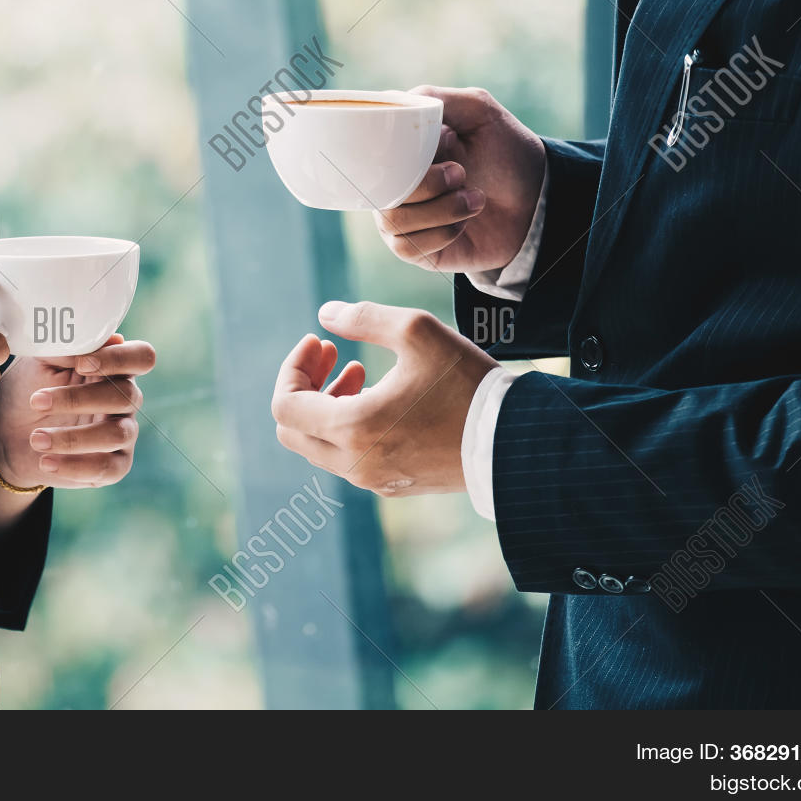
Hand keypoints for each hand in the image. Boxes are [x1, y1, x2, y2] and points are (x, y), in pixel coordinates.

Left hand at [0, 334, 155, 489]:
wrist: (8, 433)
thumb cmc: (28, 389)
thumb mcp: (39, 362)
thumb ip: (62, 349)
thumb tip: (85, 348)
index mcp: (113, 368)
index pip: (140, 357)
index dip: (119, 359)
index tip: (81, 364)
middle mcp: (125, 399)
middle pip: (126, 396)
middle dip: (78, 399)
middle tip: (36, 401)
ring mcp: (123, 432)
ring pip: (116, 434)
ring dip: (73, 437)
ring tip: (36, 439)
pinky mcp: (114, 465)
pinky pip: (107, 468)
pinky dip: (75, 466)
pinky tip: (46, 462)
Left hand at [270, 301, 497, 495]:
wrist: (516, 443)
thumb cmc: (467, 385)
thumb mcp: (417, 332)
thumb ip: (363, 318)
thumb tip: (324, 315)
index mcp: (352, 429)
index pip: (284, 405)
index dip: (293, 367)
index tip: (320, 342)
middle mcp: (355, 464)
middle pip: (292, 431)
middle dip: (304, 387)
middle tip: (333, 355)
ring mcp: (373, 480)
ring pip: (319, 446)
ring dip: (327, 405)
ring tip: (358, 370)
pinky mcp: (393, 486)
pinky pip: (349, 459)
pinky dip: (348, 426)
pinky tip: (380, 397)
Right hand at [374, 86, 544, 273]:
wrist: (537, 201)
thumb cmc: (507, 152)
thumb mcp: (479, 111)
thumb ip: (437, 98)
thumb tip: (396, 103)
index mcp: (402, 152)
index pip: (372, 155)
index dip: (399, 155)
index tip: (443, 144)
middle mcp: (396, 185)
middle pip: (381, 191)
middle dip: (427, 184)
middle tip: (462, 174)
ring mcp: (404, 219)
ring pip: (393, 220)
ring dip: (441, 210)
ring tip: (475, 199)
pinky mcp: (417, 250)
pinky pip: (407, 247)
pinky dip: (441, 235)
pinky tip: (463, 225)